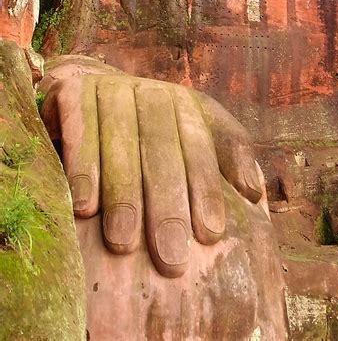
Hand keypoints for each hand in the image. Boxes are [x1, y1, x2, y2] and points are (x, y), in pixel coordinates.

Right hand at [40, 71, 263, 277]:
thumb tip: (254, 192)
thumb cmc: (148, 128)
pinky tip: (84, 208)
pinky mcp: (74, 91)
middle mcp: (152, 92)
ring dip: (123, 194)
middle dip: (167, 204)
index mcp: (186, 103)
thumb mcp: (193, 133)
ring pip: (121, 143)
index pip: (201, 145)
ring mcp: (112, 88)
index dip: (206, 188)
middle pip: (162, 148)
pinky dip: (82, 169)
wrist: (91, 88)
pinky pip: (80, 132)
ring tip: (125, 244)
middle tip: (170, 257)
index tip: (210, 234)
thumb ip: (227, 156)